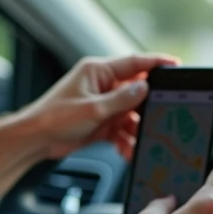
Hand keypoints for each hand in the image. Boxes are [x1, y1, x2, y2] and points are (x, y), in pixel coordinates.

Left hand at [19, 53, 178, 159]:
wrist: (35, 140)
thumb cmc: (54, 118)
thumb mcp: (92, 109)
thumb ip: (121, 99)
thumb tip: (145, 87)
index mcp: (98, 71)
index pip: (134, 62)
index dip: (156, 63)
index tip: (177, 65)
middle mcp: (102, 84)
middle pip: (136, 91)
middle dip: (148, 106)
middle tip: (164, 115)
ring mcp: (102, 104)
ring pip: (131, 114)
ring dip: (137, 129)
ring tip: (141, 141)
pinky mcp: (101, 122)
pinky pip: (121, 129)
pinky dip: (126, 140)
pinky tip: (128, 151)